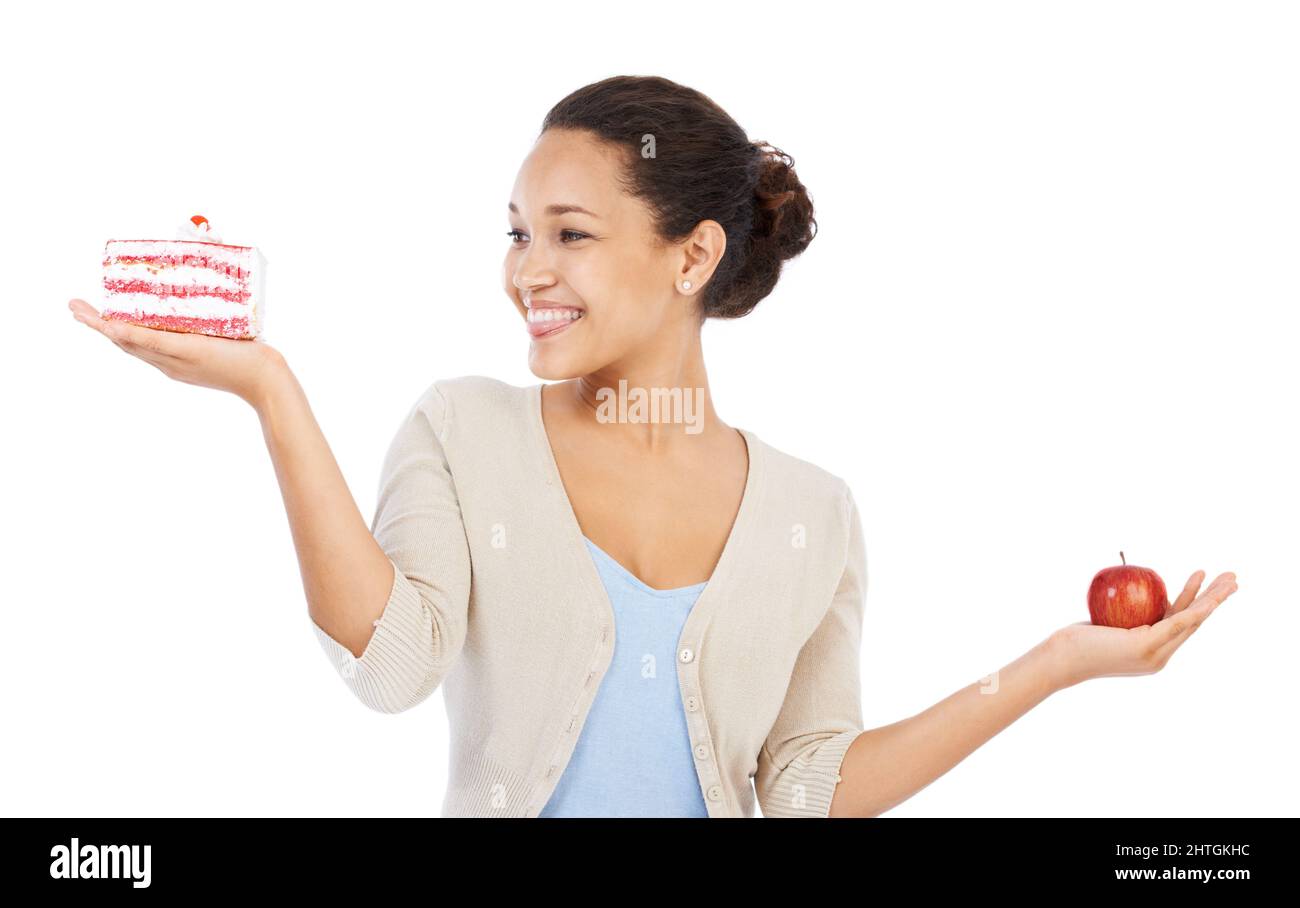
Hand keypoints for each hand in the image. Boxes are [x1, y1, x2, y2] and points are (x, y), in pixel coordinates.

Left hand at [68, 298, 284, 408]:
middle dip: (103, 323)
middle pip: (128, 340)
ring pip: (146, 341)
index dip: (97, 322)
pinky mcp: (202, 357)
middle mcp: (170, 360)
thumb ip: (153, 340)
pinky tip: (159, 322)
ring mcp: (186, 360)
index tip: (75, 307)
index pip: (122, 337)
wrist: (267, 382)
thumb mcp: (190, 348)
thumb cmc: (233, 363)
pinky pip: (168, 341)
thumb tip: (116, 331)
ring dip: (124, 326)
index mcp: (166, 357)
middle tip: (80, 306)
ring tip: (109, 314)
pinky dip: (152, 330)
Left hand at [1049, 569, 1239, 687]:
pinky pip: (1175, 622)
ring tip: (1229, 580)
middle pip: (1195, 623)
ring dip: (1212, 600)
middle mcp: (1159, 657)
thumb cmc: (1076, 642)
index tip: (1212, 586)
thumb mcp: (1106, 624)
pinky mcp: (1145, 647)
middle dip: (1217, 600)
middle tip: (1235, 579)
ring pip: (1192, 622)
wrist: (1061, 660)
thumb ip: (1125, 616)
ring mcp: (1155, 654)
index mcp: (1153, 652)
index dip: (1200, 606)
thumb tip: (1131, 593)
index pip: (1182, 626)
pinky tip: (1206, 596)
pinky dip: (1192, 607)